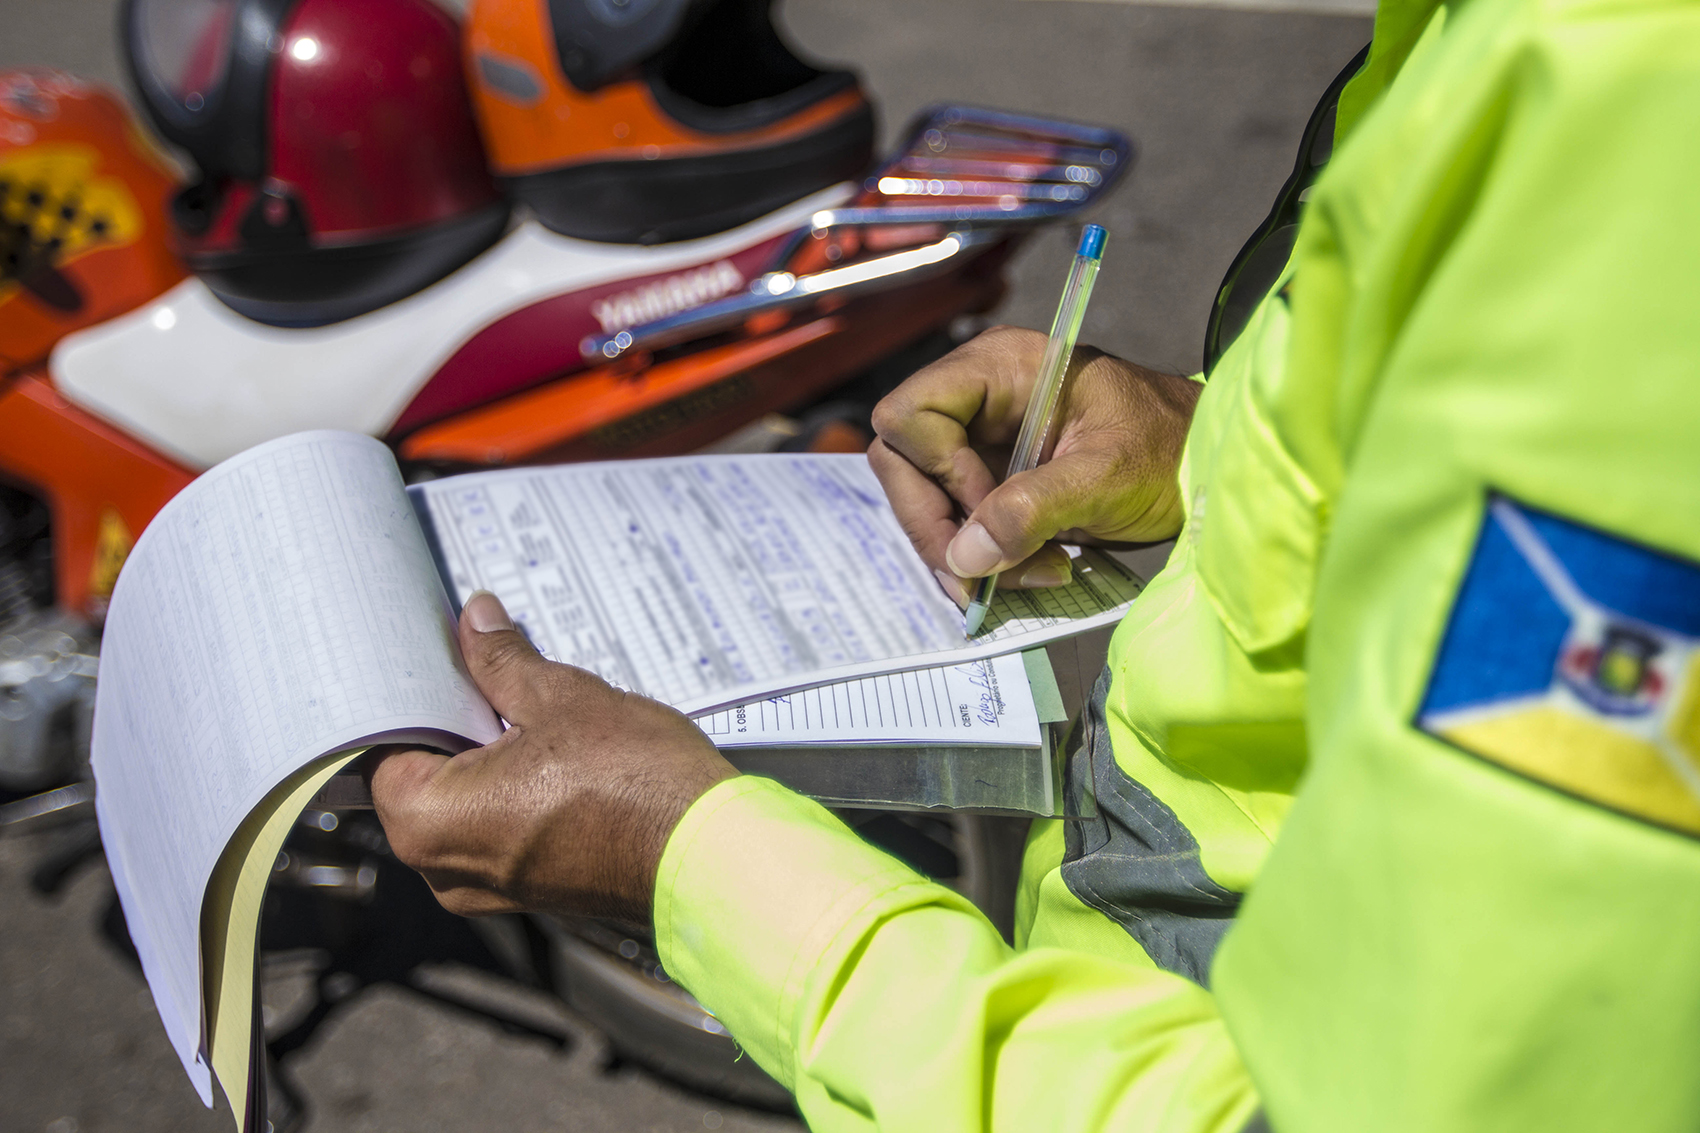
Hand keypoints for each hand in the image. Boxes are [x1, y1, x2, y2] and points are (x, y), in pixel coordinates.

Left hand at [367, 592, 737, 928]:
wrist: (708, 852)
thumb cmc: (634, 784)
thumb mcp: (560, 698)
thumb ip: (502, 661)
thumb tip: (476, 623)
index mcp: (428, 822)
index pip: (384, 746)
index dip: (412, 693)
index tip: (436, 659)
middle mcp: (446, 868)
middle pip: (422, 776)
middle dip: (454, 721)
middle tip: (487, 670)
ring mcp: (491, 886)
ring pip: (463, 804)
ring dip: (488, 754)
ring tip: (530, 708)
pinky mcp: (532, 889)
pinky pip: (499, 829)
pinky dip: (515, 789)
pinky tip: (554, 751)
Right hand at [868, 326, 1198, 602]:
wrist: (1206, 466)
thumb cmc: (1171, 449)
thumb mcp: (1107, 477)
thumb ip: (1032, 509)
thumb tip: (964, 557)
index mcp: (1001, 367)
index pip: (909, 414)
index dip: (936, 471)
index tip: (991, 510)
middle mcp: (978, 397)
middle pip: (902, 462)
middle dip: (940, 524)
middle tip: (986, 572)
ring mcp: (981, 440)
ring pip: (924, 500)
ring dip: (965, 550)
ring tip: (1032, 571)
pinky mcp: (993, 479)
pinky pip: (957, 520)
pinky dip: (984, 555)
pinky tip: (1031, 567)